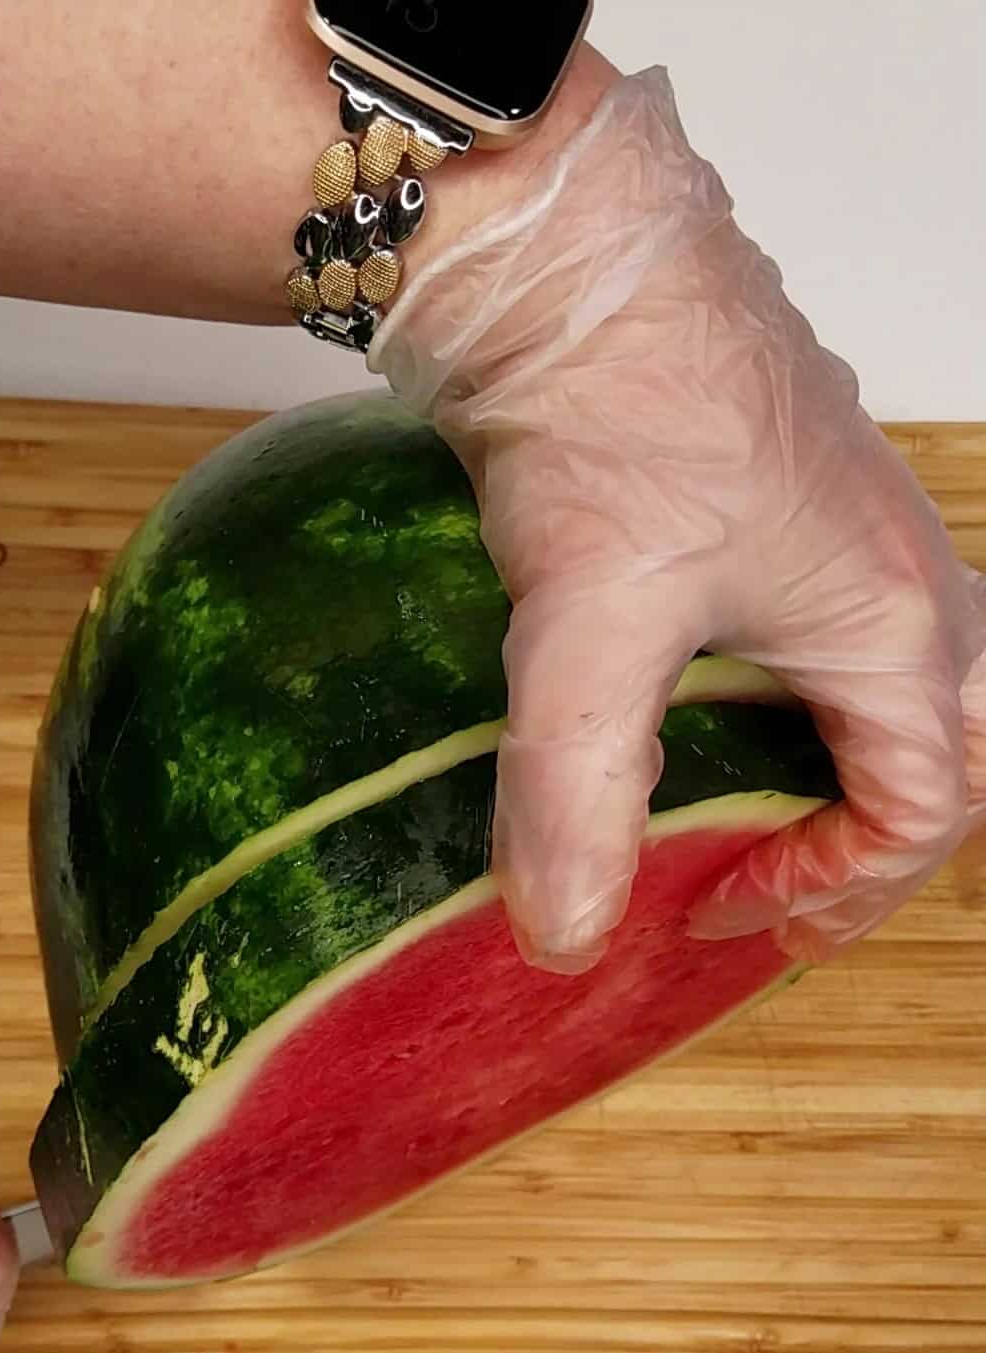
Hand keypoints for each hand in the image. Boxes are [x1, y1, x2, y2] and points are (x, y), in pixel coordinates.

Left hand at [371, 58, 985, 971]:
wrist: (572, 255)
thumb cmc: (614, 415)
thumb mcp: (589, 631)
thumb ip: (578, 798)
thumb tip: (565, 938)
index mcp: (892, 625)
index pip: (922, 809)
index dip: (828, 888)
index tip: (711, 908)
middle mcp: (905, 575)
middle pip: (959, 747)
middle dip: (881, 840)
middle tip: (785, 890)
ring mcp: (858, 525)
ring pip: (920, 679)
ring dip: (860, 763)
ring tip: (763, 814)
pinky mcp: (797, 494)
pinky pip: (857, 618)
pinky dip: (815, 691)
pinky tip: (720, 698)